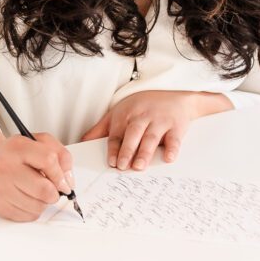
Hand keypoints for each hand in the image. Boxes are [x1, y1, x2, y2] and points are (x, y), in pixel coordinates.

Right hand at [0, 132, 74, 222]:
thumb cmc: (16, 155)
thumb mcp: (39, 143)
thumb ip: (60, 155)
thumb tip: (68, 180)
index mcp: (17, 147)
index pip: (48, 160)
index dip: (61, 173)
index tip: (63, 180)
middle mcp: (5, 167)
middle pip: (44, 189)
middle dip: (55, 192)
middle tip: (53, 189)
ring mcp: (0, 188)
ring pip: (39, 206)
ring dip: (44, 202)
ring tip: (36, 191)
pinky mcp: (0, 206)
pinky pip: (29, 216)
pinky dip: (34, 210)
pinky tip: (27, 198)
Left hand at [80, 90, 233, 169]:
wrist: (174, 93)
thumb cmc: (143, 106)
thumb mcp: (120, 112)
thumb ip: (102, 128)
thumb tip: (83, 142)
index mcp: (126, 115)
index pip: (117, 134)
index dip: (114, 148)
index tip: (112, 162)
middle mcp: (142, 117)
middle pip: (133, 134)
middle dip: (127, 150)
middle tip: (123, 166)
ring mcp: (160, 121)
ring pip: (151, 137)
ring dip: (145, 152)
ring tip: (139, 166)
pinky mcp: (176, 126)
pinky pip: (174, 138)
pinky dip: (172, 148)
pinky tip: (168, 158)